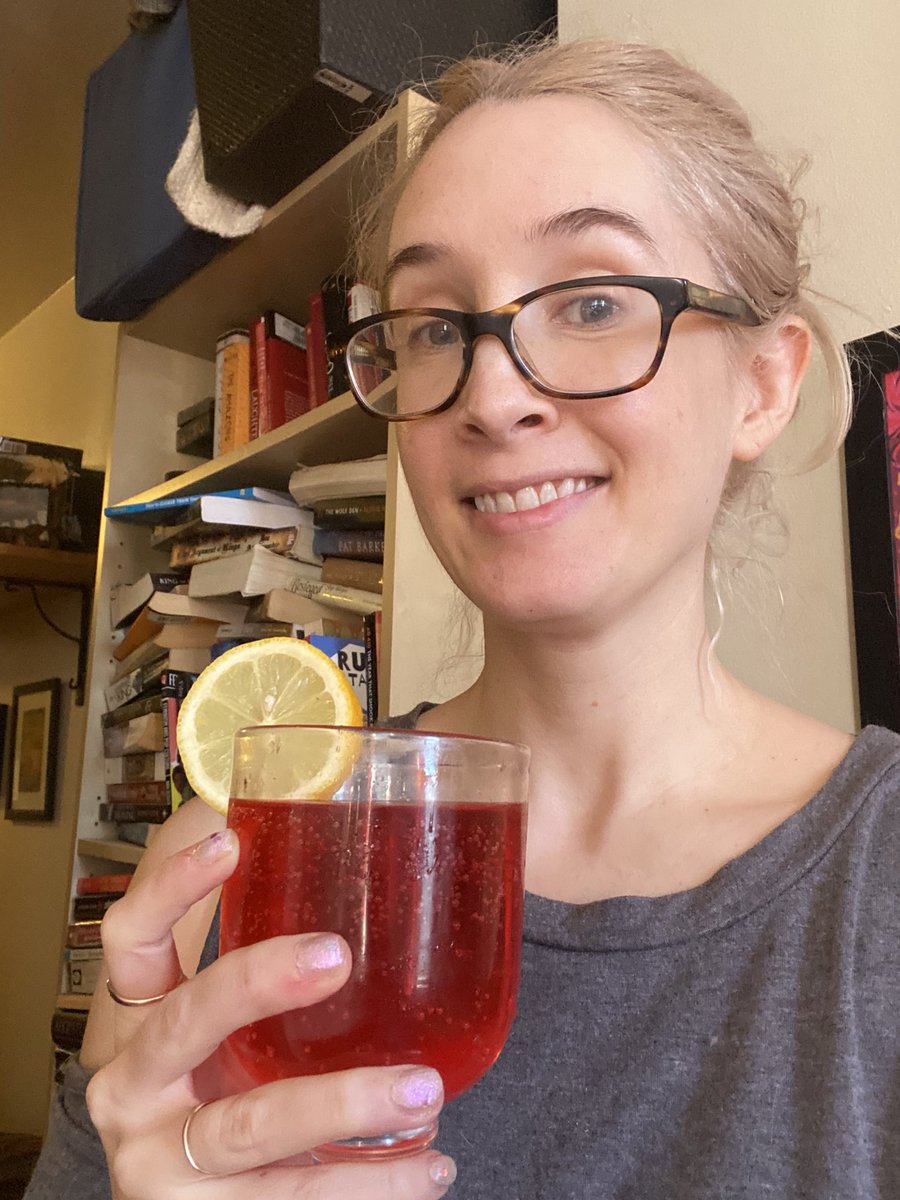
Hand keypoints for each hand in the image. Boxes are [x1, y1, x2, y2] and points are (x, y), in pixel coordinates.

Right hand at [88, 831, 456, 1197]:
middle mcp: (131, 1090)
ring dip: (342, 1104)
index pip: (129, 938)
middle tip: (338, 954)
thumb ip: (261, 954)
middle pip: (185, 1022)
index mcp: (135, 1024)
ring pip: (248, 1128)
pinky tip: (432, 1166)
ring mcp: (161, 1166)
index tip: (229, 839)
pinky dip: (371, 1186)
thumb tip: (336, 831)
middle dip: (258, 983)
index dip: (169, 886)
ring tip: (424, 1089)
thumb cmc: (221, 1090)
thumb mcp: (224, 1028)